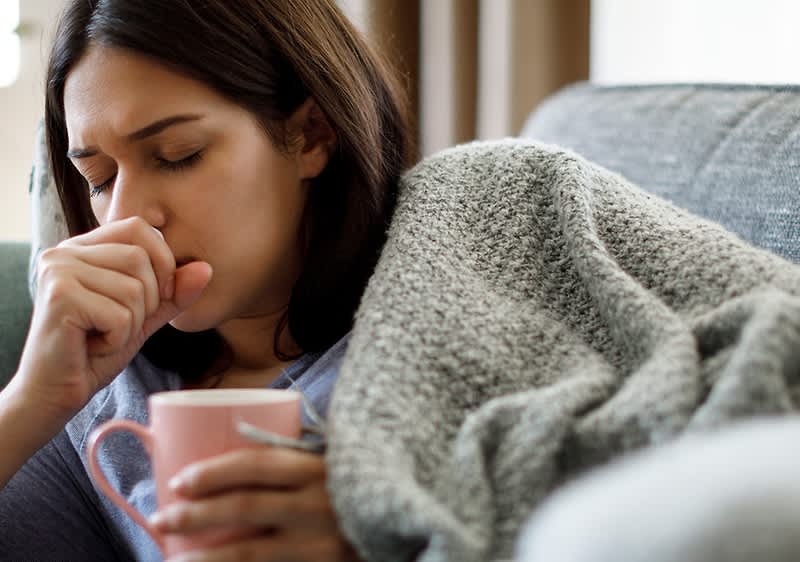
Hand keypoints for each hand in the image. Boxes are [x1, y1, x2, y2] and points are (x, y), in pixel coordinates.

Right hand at [13, 217, 211, 418]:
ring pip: (134, 289)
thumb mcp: (144, 315)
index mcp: (84, 247)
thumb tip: (206, 268)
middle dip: (146, 302)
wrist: (55, 391)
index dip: (162, 261)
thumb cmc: (96, 350)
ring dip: (131, 324)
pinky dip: (117, 339)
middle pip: (140, 259)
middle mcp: (65, 251)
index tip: (155, 296)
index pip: (139, 228)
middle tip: (117, 325)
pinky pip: (120, 315)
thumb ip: (174, 292)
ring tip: (102, 335)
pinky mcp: (59, 297)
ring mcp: (59, 271)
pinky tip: (93, 346)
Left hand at [150, 448, 359, 561]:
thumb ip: (293, 456)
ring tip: (172, 558)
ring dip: (205, 558)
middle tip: (162, 518)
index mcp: (318, 468)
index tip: (179, 480)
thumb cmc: (355, 487)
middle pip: (245, 508)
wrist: (402, 526)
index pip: (257, 465)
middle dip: (196, 514)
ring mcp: (320, 544)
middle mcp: (319, 505)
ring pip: (250, 552)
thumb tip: (233, 440)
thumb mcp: (330, 463)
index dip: (214, 472)